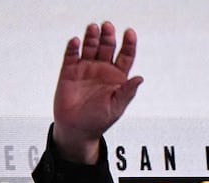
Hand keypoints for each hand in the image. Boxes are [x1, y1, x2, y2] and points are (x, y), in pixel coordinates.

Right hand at [52, 22, 143, 163]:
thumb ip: (127, 91)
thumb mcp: (117, 106)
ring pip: (90, 48)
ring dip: (92, 37)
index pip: (126, 56)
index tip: (130, 33)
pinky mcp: (69, 71)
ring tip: (94, 28)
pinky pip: (71, 55)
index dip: (129, 44)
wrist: (77, 129)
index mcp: (117, 77)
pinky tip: (76, 41)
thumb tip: (139, 78)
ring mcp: (85, 69)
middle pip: (107, 47)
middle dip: (108, 36)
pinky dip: (73, 47)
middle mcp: (102, 70)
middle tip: (108, 26)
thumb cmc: (99, 120)